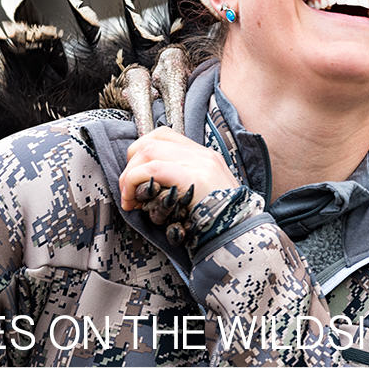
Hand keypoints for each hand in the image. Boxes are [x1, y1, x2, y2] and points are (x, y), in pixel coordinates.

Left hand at [120, 126, 239, 212]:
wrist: (240, 232)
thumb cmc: (219, 221)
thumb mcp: (202, 195)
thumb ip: (181, 183)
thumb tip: (149, 184)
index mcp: (204, 156)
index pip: (164, 135)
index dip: (141, 150)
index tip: (134, 174)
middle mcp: (202, 154)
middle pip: (151, 141)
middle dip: (130, 164)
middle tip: (128, 190)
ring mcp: (199, 162)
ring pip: (148, 151)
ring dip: (129, 175)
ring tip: (130, 198)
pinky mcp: (193, 176)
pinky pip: (153, 169)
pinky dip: (135, 181)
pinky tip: (134, 200)